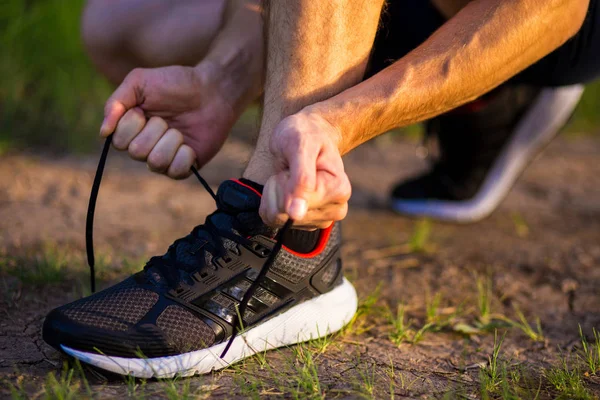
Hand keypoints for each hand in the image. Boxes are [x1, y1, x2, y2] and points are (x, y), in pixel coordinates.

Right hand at [99, 64, 240, 178]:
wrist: (212, 89)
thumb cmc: (176, 83)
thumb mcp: (139, 82)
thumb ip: (116, 103)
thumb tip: (104, 132)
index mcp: (131, 129)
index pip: (118, 141)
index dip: (132, 125)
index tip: (144, 110)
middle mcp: (145, 146)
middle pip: (136, 152)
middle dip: (155, 130)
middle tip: (167, 118)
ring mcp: (165, 158)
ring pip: (155, 163)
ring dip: (171, 141)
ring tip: (180, 130)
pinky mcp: (185, 166)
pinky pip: (176, 171)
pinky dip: (185, 155)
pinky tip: (190, 144)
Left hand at [260, 112, 350, 229]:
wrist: (308, 133)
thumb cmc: (306, 134)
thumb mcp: (301, 146)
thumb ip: (301, 180)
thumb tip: (296, 215)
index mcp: (339, 191)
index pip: (296, 201)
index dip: (285, 180)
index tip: (295, 162)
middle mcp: (335, 210)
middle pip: (285, 214)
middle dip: (279, 187)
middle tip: (291, 167)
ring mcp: (320, 219)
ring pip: (277, 218)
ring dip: (274, 193)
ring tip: (290, 174)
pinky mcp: (304, 224)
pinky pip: (273, 220)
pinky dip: (271, 201)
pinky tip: (286, 186)